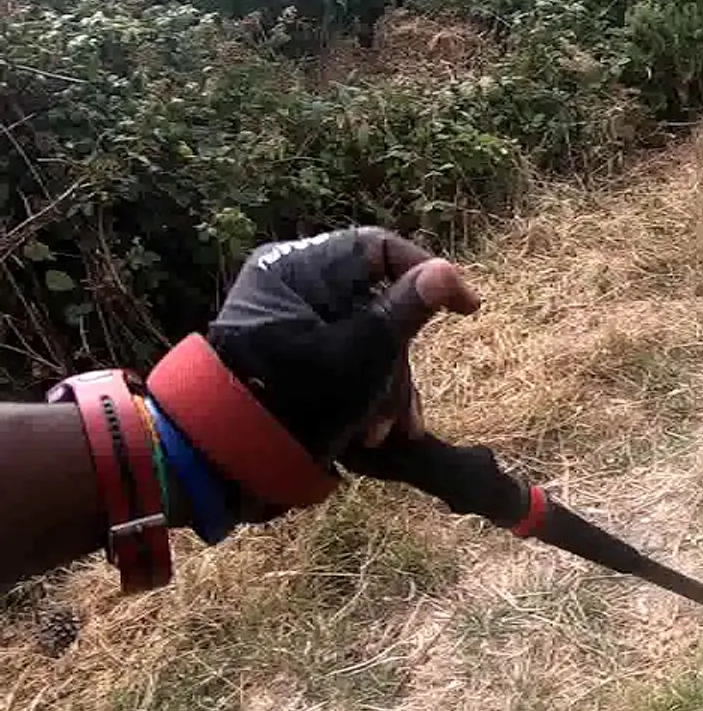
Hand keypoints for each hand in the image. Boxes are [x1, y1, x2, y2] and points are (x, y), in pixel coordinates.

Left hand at [206, 227, 479, 476]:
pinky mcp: (293, 353)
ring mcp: (291, 320)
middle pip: (378, 299)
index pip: (379, 249)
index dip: (430, 275)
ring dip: (388, 384)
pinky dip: (367, 389)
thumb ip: (407, 309)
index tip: (468, 309)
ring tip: (391, 431)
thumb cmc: (294, 399)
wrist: (226, 461)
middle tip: (411, 403)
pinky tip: (377, 431)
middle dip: (401, 355)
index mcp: (296, 268)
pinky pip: (346, 356)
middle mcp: (291, 284)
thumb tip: (447, 272)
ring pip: (366, 334)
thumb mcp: (361, 353)